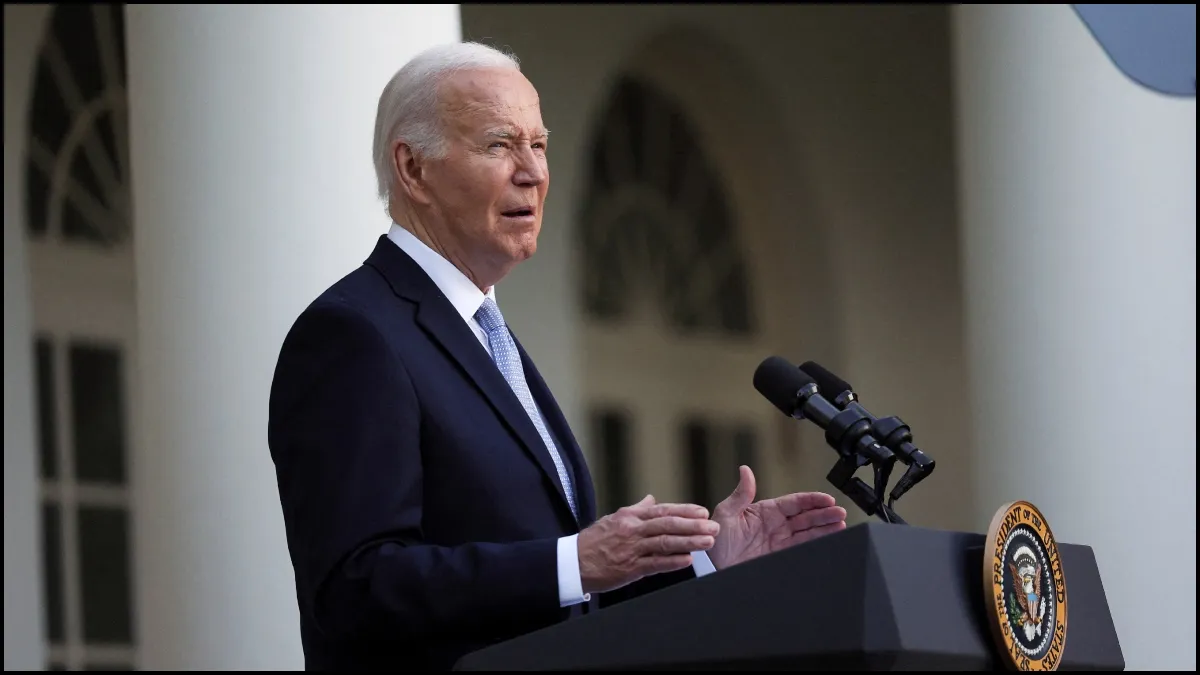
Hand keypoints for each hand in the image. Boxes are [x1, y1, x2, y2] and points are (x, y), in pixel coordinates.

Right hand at [578, 495, 718, 593]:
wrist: (573, 562)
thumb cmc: (594, 541)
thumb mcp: (614, 519)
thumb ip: (636, 509)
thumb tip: (652, 499)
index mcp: (630, 516)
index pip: (662, 510)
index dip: (684, 511)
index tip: (702, 512)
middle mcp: (632, 530)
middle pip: (667, 524)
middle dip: (692, 525)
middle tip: (713, 526)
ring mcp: (631, 549)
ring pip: (664, 543)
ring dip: (688, 542)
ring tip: (708, 542)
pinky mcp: (629, 568)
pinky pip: (654, 564)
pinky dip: (672, 561)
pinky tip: (688, 560)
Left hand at [708, 466, 846, 569]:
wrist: (711, 567)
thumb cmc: (715, 540)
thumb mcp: (726, 514)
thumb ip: (741, 494)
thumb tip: (745, 470)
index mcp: (765, 511)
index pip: (794, 503)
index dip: (812, 501)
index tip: (827, 499)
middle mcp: (776, 525)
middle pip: (806, 517)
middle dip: (824, 514)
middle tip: (841, 513)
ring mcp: (780, 541)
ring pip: (808, 532)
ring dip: (825, 528)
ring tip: (842, 525)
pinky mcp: (780, 557)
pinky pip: (803, 548)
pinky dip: (817, 544)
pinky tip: (830, 540)